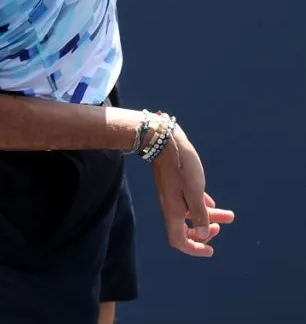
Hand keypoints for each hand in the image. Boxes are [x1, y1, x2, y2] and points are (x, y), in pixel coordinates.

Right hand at [151, 124, 234, 256]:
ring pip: (191, 213)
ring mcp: (173, 195)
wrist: (162, 140)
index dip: (194, 248)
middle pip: (186, 229)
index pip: (179, 240)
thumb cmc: (181, 165)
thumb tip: (201, 235)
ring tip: (229, 215)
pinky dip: (202, 206)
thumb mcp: (194, 190)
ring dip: (209, 217)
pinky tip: (213, 203)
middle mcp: (172, 206)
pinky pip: (190, 201)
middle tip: (220, 227)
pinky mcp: (176, 184)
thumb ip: (199, 214)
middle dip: (205, 233)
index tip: (211, 250)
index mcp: (174, 211)